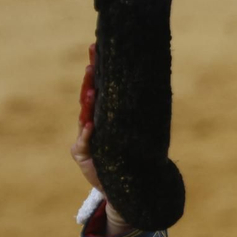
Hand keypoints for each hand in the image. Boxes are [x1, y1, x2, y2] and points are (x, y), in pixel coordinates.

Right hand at [70, 42, 130, 233]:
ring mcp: (84, 139)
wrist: (123, 187)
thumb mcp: (135, 133)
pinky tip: (89, 124)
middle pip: (88, 97)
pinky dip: (87, 135)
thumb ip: (138, 114)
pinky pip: (84, 143)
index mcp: (104, 115)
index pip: (100, 87)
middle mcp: (91, 123)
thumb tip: (155, 84)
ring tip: (92, 91)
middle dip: (90, 79)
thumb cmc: (129, 158)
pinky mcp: (81, 155)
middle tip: (92, 62)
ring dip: (88, 104)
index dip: (98, 69)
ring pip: (84, 117)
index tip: (98, 49)